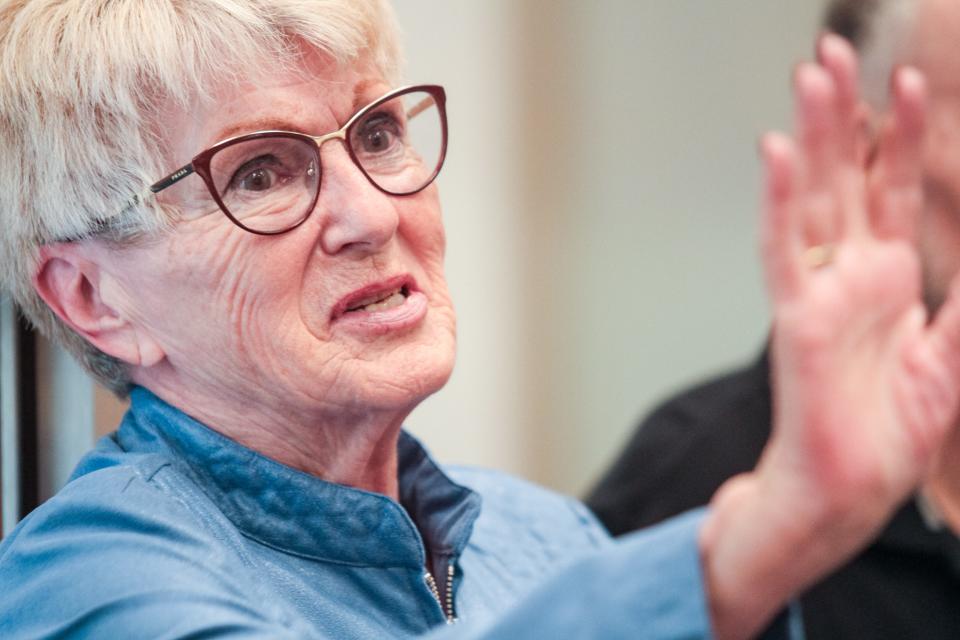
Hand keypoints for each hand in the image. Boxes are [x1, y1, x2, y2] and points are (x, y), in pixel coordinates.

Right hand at [700, 34, 959, 639]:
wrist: (847, 490)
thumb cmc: (887, 435)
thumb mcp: (952, 361)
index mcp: (886, 280)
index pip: (891, 191)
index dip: (899, 138)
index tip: (907, 85)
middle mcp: (849, 274)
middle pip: (844, 178)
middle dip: (842, 115)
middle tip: (832, 54)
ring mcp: (818, 291)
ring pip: (811, 199)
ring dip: (811, 138)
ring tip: (810, 77)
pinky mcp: (795, 318)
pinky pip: (780, 250)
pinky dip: (775, 202)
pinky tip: (772, 154)